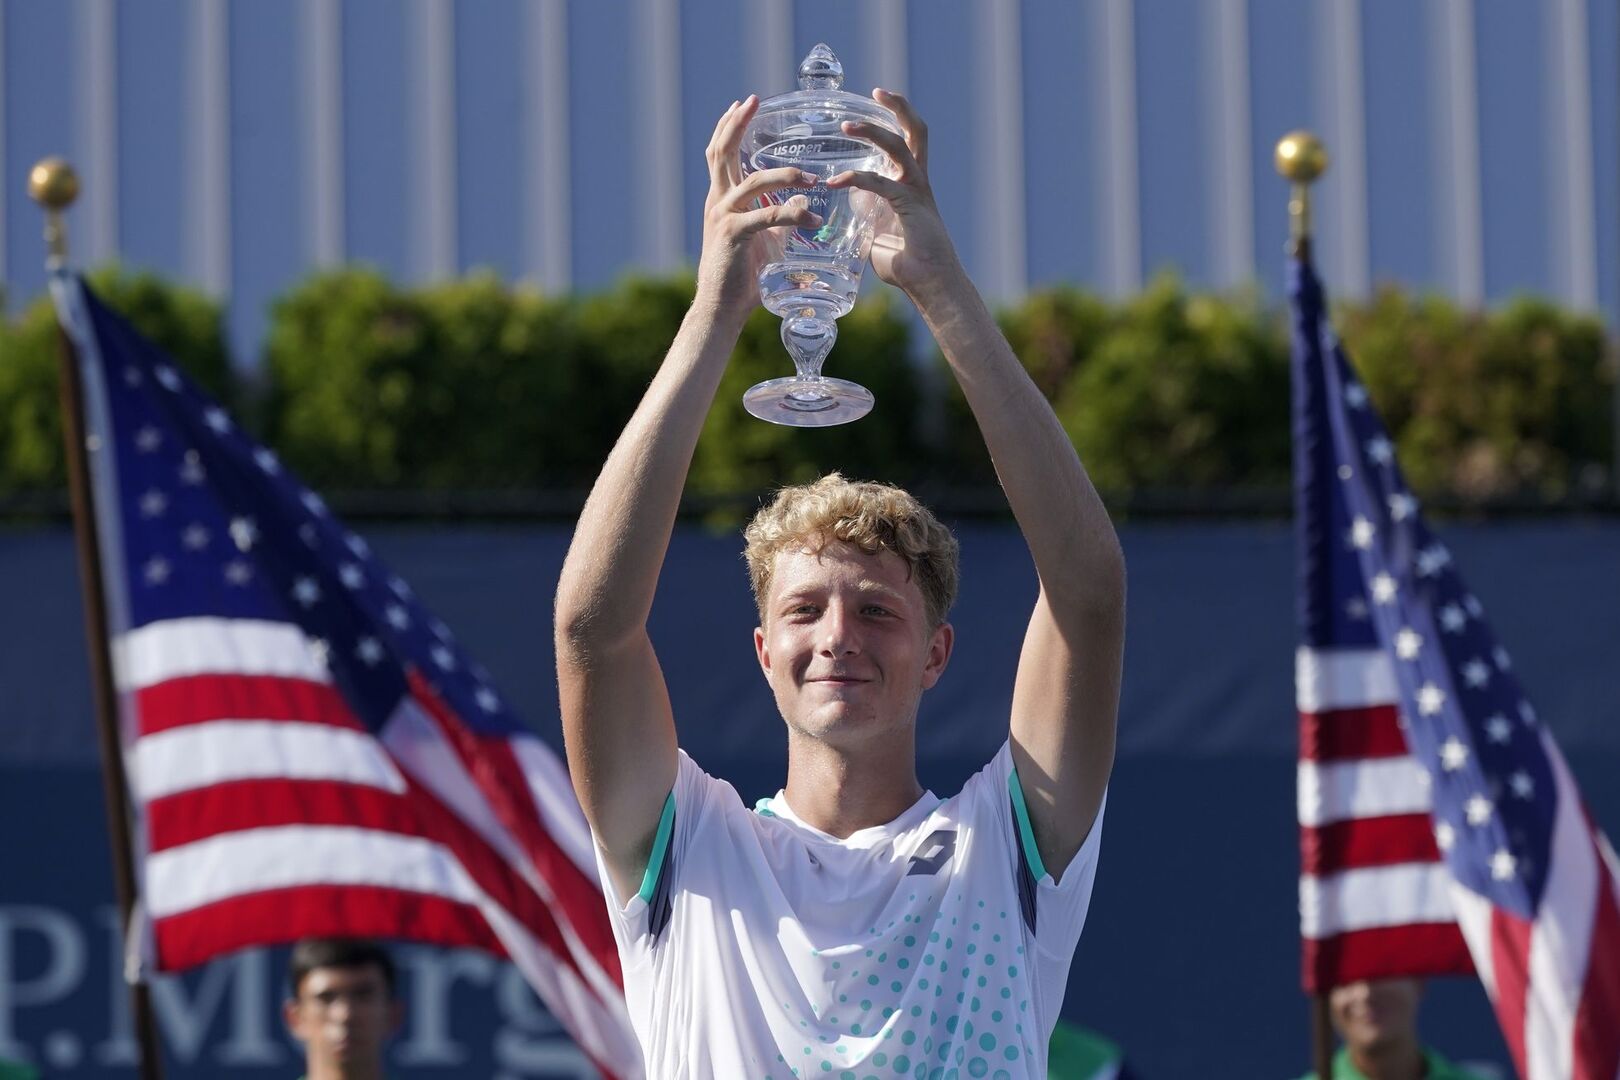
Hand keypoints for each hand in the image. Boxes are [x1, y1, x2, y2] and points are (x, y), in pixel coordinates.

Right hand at [695, 96, 823, 319]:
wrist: (722, 308)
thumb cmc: (743, 276)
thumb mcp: (764, 239)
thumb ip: (779, 218)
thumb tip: (802, 203)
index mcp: (722, 199)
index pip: (720, 153)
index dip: (729, 126)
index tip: (743, 104)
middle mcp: (717, 202)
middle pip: (722, 152)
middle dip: (737, 123)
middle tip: (754, 102)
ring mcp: (723, 217)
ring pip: (753, 181)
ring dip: (785, 175)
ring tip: (811, 177)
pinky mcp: (733, 235)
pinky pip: (766, 216)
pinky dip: (792, 213)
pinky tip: (811, 216)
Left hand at [827, 89, 960, 295]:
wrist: (929, 285)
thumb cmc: (905, 265)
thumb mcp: (874, 233)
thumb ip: (862, 216)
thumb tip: (840, 213)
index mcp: (910, 183)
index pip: (907, 139)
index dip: (895, 116)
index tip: (874, 98)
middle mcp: (917, 181)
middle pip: (915, 131)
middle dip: (898, 107)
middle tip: (876, 90)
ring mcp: (916, 192)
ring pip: (899, 147)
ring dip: (871, 131)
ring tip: (846, 125)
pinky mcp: (910, 208)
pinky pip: (882, 183)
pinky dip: (857, 178)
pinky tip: (835, 181)